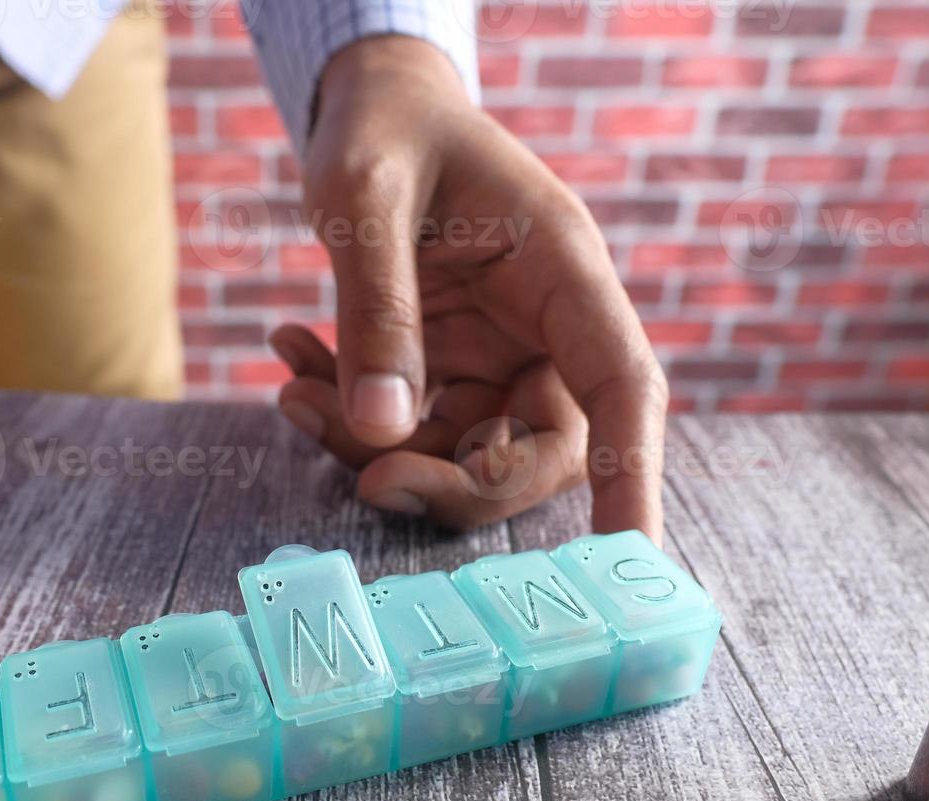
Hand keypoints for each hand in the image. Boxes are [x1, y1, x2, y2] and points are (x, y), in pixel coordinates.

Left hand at [276, 37, 667, 538]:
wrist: (368, 112)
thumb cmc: (385, 131)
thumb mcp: (366, 196)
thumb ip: (376, 307)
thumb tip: (379, 433)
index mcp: (563, 271)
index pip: (623, 387)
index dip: (634, 476)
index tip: (635, 559)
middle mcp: (543, 327)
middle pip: (536, 453)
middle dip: (453, 483)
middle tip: (367, 479)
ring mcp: (494, 356)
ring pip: (457, 455)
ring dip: (371, 449)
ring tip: (293, 389)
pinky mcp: (444, 369)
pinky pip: (406, 430)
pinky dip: (345, 417)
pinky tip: (294, 359)